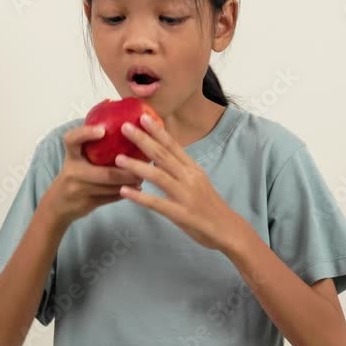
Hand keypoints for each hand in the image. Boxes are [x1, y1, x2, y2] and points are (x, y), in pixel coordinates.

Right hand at [42, 124, 144, 226]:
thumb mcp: (77, 157)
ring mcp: (79, 189)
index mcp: (71, 155)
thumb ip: (92, 143)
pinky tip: (136, 188)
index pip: (72, 140)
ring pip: (110, 188)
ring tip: (143, 176)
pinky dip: (125, 193)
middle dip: (126, 171)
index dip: (86, 134)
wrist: (58, 204)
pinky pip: (110, 198)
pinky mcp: (86, 203)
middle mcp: (73, 172)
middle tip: (143, 165)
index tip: (102, 130)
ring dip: (129, 182)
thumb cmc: (74, 174)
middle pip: (104, 173)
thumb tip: (119, 118)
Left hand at [114, 114, 243, 251]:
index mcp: (193, 168)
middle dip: (143, 140)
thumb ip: (179, 169)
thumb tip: (157, 158)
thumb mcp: (197, 181)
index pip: (173, 145)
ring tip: (118, 159)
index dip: (157, 131)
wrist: (227, 229)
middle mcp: (189, 178)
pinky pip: (157, 204)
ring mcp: (185, 195)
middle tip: (125, 127)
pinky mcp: (181, 214)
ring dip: (137, 166)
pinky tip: (124, 191)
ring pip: (158, 176)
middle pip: (163, 155)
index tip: (143, 117)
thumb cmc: (209, 205)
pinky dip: (139, 197)